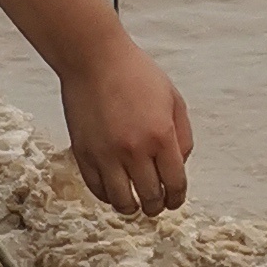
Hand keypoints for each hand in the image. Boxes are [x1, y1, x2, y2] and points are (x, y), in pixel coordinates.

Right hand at [59, 27, 192, 216]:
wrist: (94, 59)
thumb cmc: (135, 74)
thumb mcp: (174, 99)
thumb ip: (183, 136)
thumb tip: (179, 166)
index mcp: (161, 136)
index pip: (174, 184)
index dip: (177, 198)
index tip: (174, 200)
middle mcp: (134, 150)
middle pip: (150, 198)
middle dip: (157, 206)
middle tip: (156, 204)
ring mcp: (106, 154)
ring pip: (122, 202)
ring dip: (132, 207)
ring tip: (135, 203)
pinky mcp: (84, 154)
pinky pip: (97, 189)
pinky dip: (108, 196)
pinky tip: (114, 190)